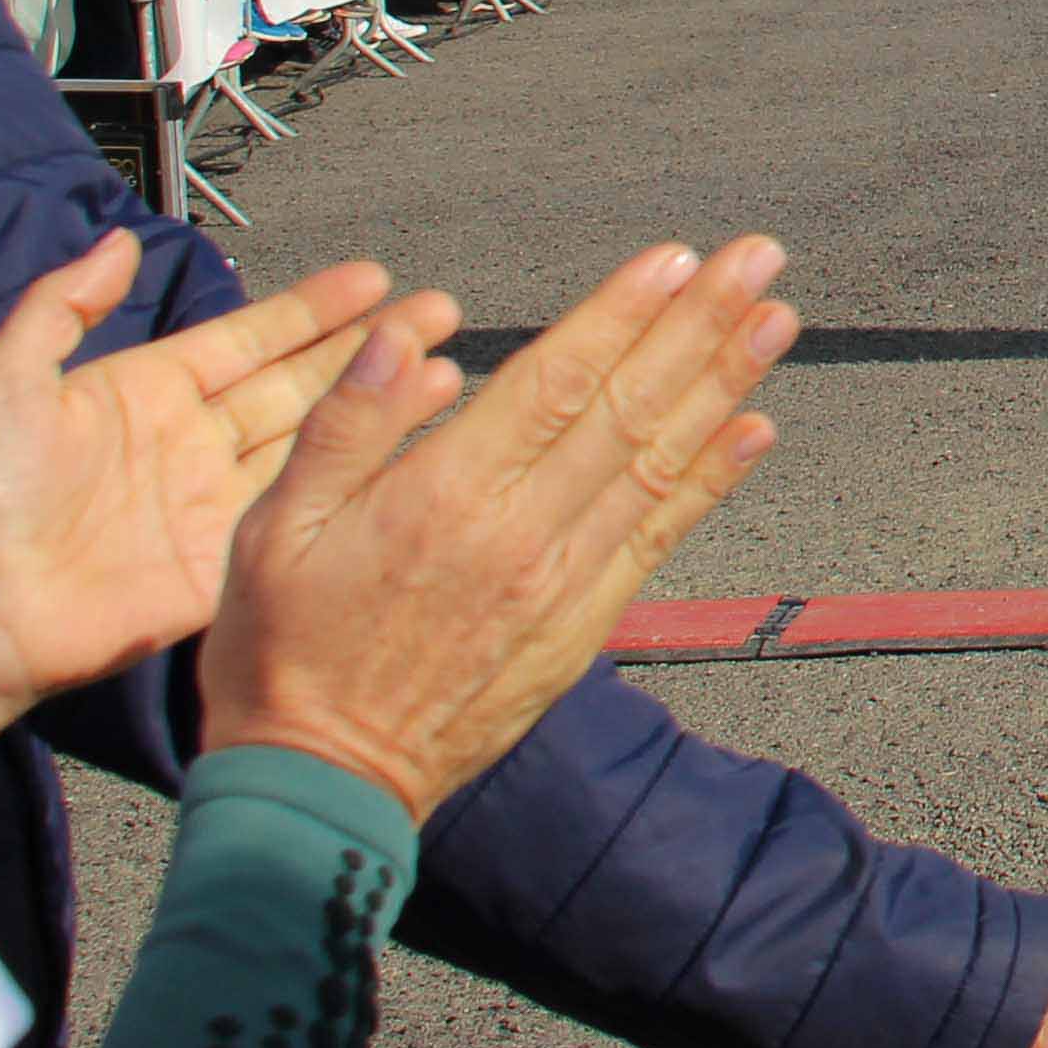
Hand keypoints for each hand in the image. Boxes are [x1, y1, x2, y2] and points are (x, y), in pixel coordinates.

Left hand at [0, 238, 396, 753]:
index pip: (250, 337)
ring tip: (442, 370)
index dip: (311, 308)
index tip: (373, 278)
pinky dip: (356, 480)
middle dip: (369, 344)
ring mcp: (216, 500)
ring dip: (376, 405)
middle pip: (300, 380)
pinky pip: (303, 510)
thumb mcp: (6, 383)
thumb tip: (118, 241)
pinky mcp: (228, 558)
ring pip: (315, 439)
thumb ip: (60, 307)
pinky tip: (405, 455)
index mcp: (150, 390)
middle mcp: (195, 439)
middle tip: (435, 311)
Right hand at [199, 236, 796, 820]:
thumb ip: (345, 426)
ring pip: (658, 463)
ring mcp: (560, 584)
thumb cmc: (282, 653)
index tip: (677, 258)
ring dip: (724, 385)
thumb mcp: (272, 530)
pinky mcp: (580, 629)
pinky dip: (711, 479)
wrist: (319, 789)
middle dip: (699, 325)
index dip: (622, 314)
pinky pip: (658, 538)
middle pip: (628, 408)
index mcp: (442, 496)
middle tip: (759, 259)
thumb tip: (401, 337)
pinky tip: (752, 430)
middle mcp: (519, 533)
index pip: (554, 381)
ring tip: (775, 319)